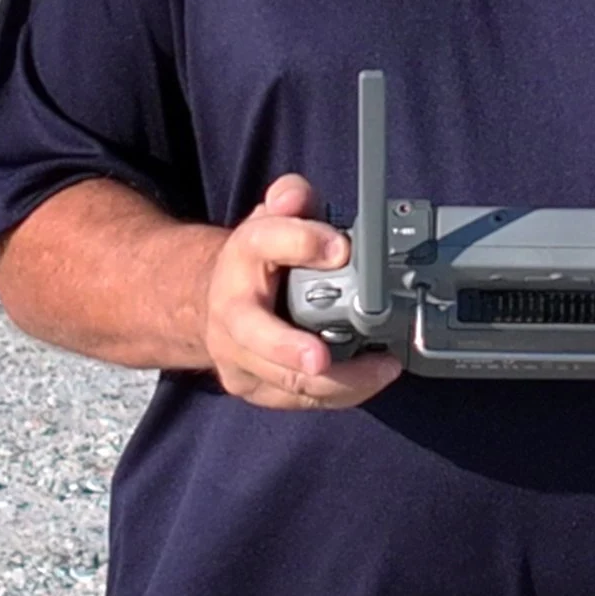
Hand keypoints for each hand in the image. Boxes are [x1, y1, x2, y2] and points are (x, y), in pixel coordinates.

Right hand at [201, 174, 402, 410]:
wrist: (212, 302)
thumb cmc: (259, 260)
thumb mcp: (274, 217)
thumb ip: (291, 199)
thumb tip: (295, 196)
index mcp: (242, 257)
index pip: (264, 242)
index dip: (301, 242)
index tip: (341, 248)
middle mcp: (232, 311)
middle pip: (255, 333)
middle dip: (289, 349)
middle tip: (321, 359)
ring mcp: (238, 355)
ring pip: (282, 380)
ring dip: (336, 380)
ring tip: (382, 367)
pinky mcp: (253, 386)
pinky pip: (298, 399)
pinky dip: (338, 394)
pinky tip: (371, 379)